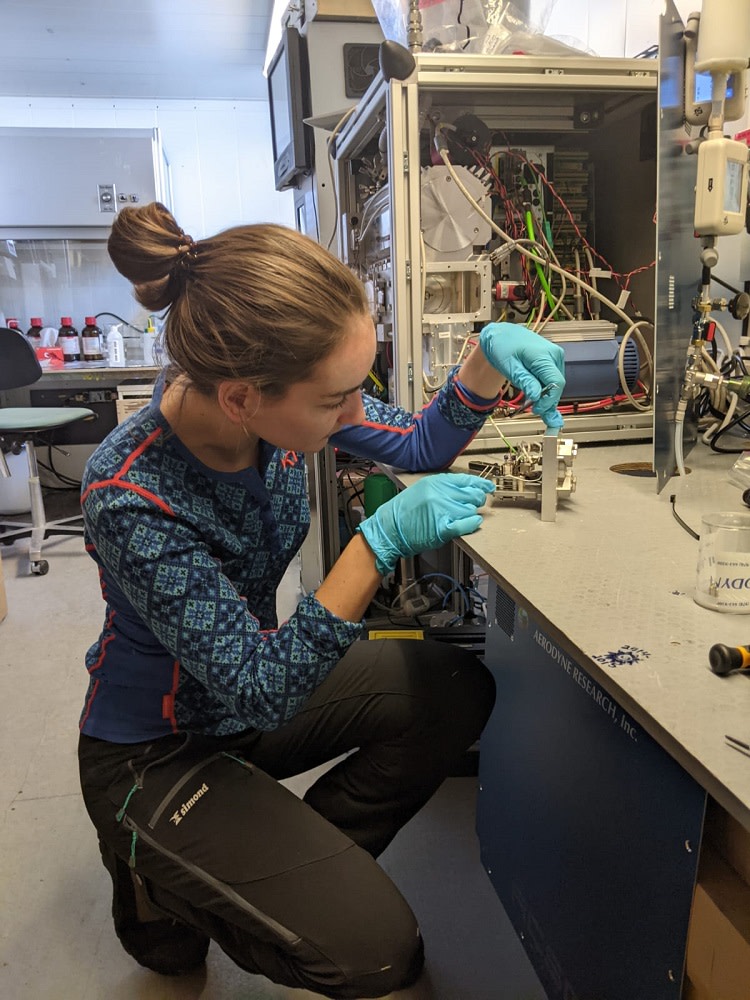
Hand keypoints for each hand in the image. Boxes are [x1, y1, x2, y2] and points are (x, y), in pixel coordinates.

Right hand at [357, 473, 494, 575]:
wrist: (389, 529)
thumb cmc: (403, 511)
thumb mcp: (422, 489)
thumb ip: (443, 487)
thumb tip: (467, 489)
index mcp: (435, 482)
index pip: (465, 479)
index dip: (480, 483)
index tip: (488, 486)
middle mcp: (439, 493)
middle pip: (472, 495)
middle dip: (476, 501)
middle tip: (474, 505)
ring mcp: (441, 510)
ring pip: (471, 510)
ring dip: (470, 514)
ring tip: (460, 517)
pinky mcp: (442, 528)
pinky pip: (467, 524)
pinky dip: (472, 524)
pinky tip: (472, 523)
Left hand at [479, 322, 565, 427]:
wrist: (502, 336)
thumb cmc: (503, 347)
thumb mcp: (510, 367)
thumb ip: (525, 381)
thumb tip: (537, 397)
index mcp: (544, 355)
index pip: (556, 383)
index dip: (549, 400)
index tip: (537, 409)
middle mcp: (554, 354)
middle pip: (557, 385)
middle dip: (547, 400)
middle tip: (534, 410)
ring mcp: (555, 356)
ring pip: (556, 383)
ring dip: (546, 395)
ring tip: (532, 403)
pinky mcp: (553, 360)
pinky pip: (553, 378)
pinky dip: (545, 388)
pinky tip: (535, 393)